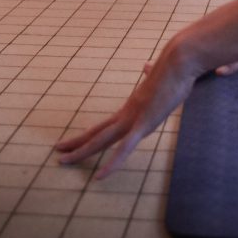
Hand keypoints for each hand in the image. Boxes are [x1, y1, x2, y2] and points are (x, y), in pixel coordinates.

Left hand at [57, 41, 200, 177]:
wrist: (180, 61)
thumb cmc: (174, 69)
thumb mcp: (159, 76)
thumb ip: (151, 75)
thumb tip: (146, 65)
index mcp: (132, 107)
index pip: (104, 124)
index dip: (88, 134)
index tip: (74, 140)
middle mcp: (127, 114)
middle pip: (96, 132)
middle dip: (77, 143)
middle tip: (57, 151)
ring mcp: (133, 118)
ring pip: (101, 140)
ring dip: (81, 152)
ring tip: (62, 160)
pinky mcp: (144, 124)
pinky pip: (124, 148)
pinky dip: (112, 164)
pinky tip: (99, 176)